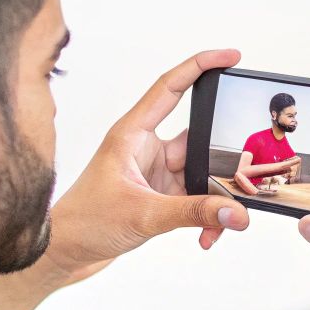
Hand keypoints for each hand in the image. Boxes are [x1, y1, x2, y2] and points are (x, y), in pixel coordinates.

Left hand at [45, 49, 252, 283]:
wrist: (62, 253)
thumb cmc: (84, 222)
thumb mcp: (143, 214)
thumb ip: (193, 212)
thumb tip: (236, 211)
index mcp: (132, 134)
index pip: (171, 87)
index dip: (200, 66)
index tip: (231, 56)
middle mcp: (146, 148)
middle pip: (199, 140)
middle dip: (224, 162)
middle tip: (247, 175)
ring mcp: (155, 172)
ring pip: (202, 174)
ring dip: (216, 198)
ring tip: (224, 221)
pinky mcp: (160, 196)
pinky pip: (196, 199)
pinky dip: (206, 216)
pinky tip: (205, 235)